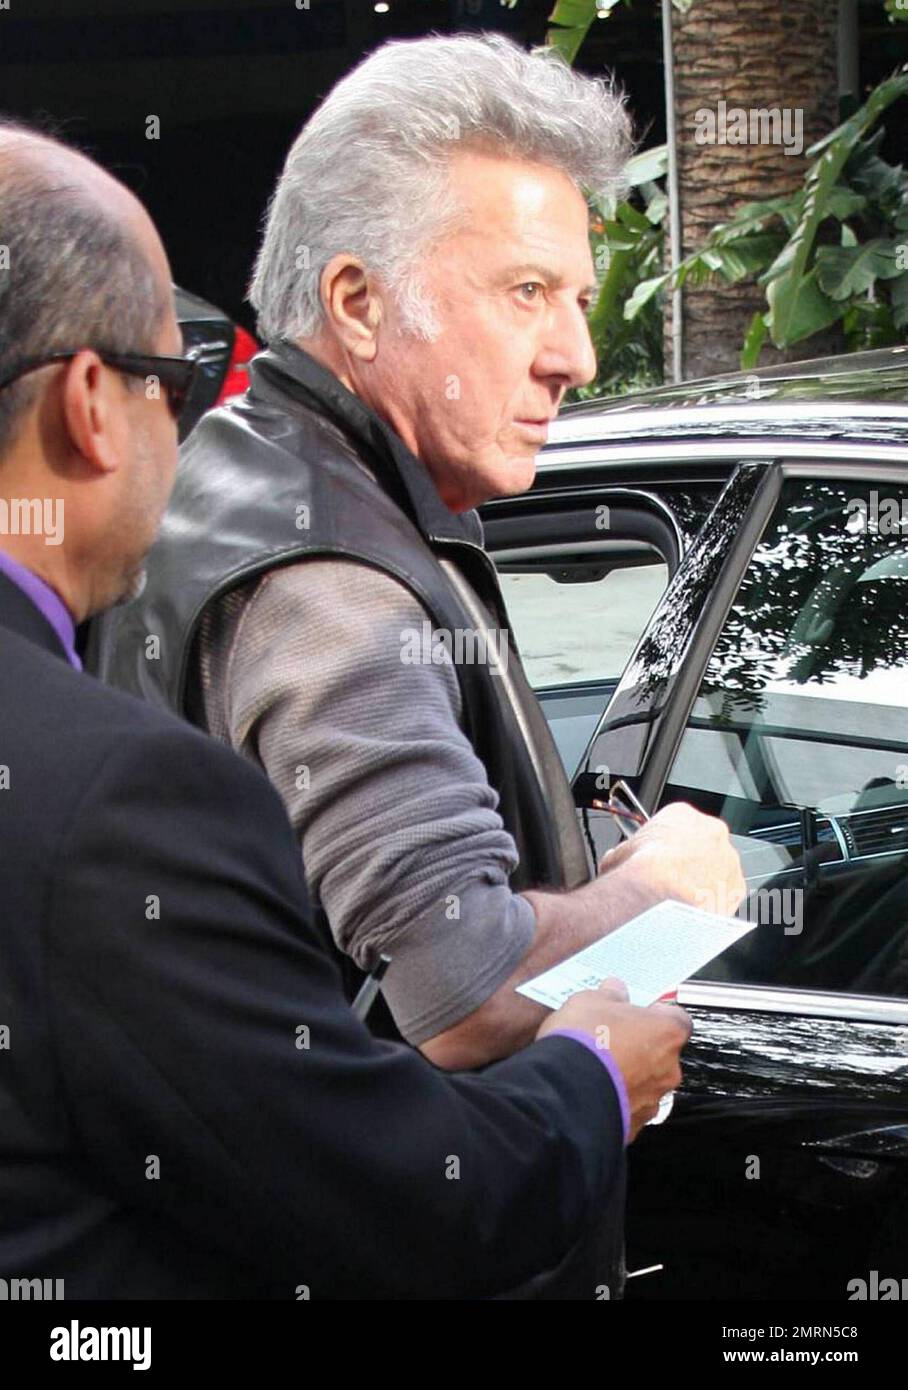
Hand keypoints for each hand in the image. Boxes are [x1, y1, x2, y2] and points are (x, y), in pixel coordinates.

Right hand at [536, 978, 691, 1141]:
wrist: (564, 1091)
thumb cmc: (584, 1041)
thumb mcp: (591, 1001)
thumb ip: (609, 994)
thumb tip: (615, 989)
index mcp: (666, 1032)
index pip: (676, 1017)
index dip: (655, 1013)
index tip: (637, 1011)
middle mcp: (668, 1068)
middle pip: (661, 1052)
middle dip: (640, 1046)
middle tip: (610, 1038)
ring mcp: (653, 1100)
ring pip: (646, 1082)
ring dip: (629, 1074)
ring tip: (596, 1067)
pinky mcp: (634, 1125)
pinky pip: (629, 1107)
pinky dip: (616, 1099)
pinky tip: (592, 1089)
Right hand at [597, 801, 745, 916]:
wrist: (659, 895)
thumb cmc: (640, 871)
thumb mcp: (618, 854)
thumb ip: (623, 853)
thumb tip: (613, 859)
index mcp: (682, 814)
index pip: (677, 825)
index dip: (666, 844)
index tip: (660, 857)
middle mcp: (711, 831)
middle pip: (702, 845)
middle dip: (690, 862)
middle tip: (672, 879)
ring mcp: (728, 858)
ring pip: (718, 869)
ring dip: (704, 882)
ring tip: (682, 900)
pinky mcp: (737, 886)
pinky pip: (727, 894)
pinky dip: (715, 903)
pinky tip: (695, 912)